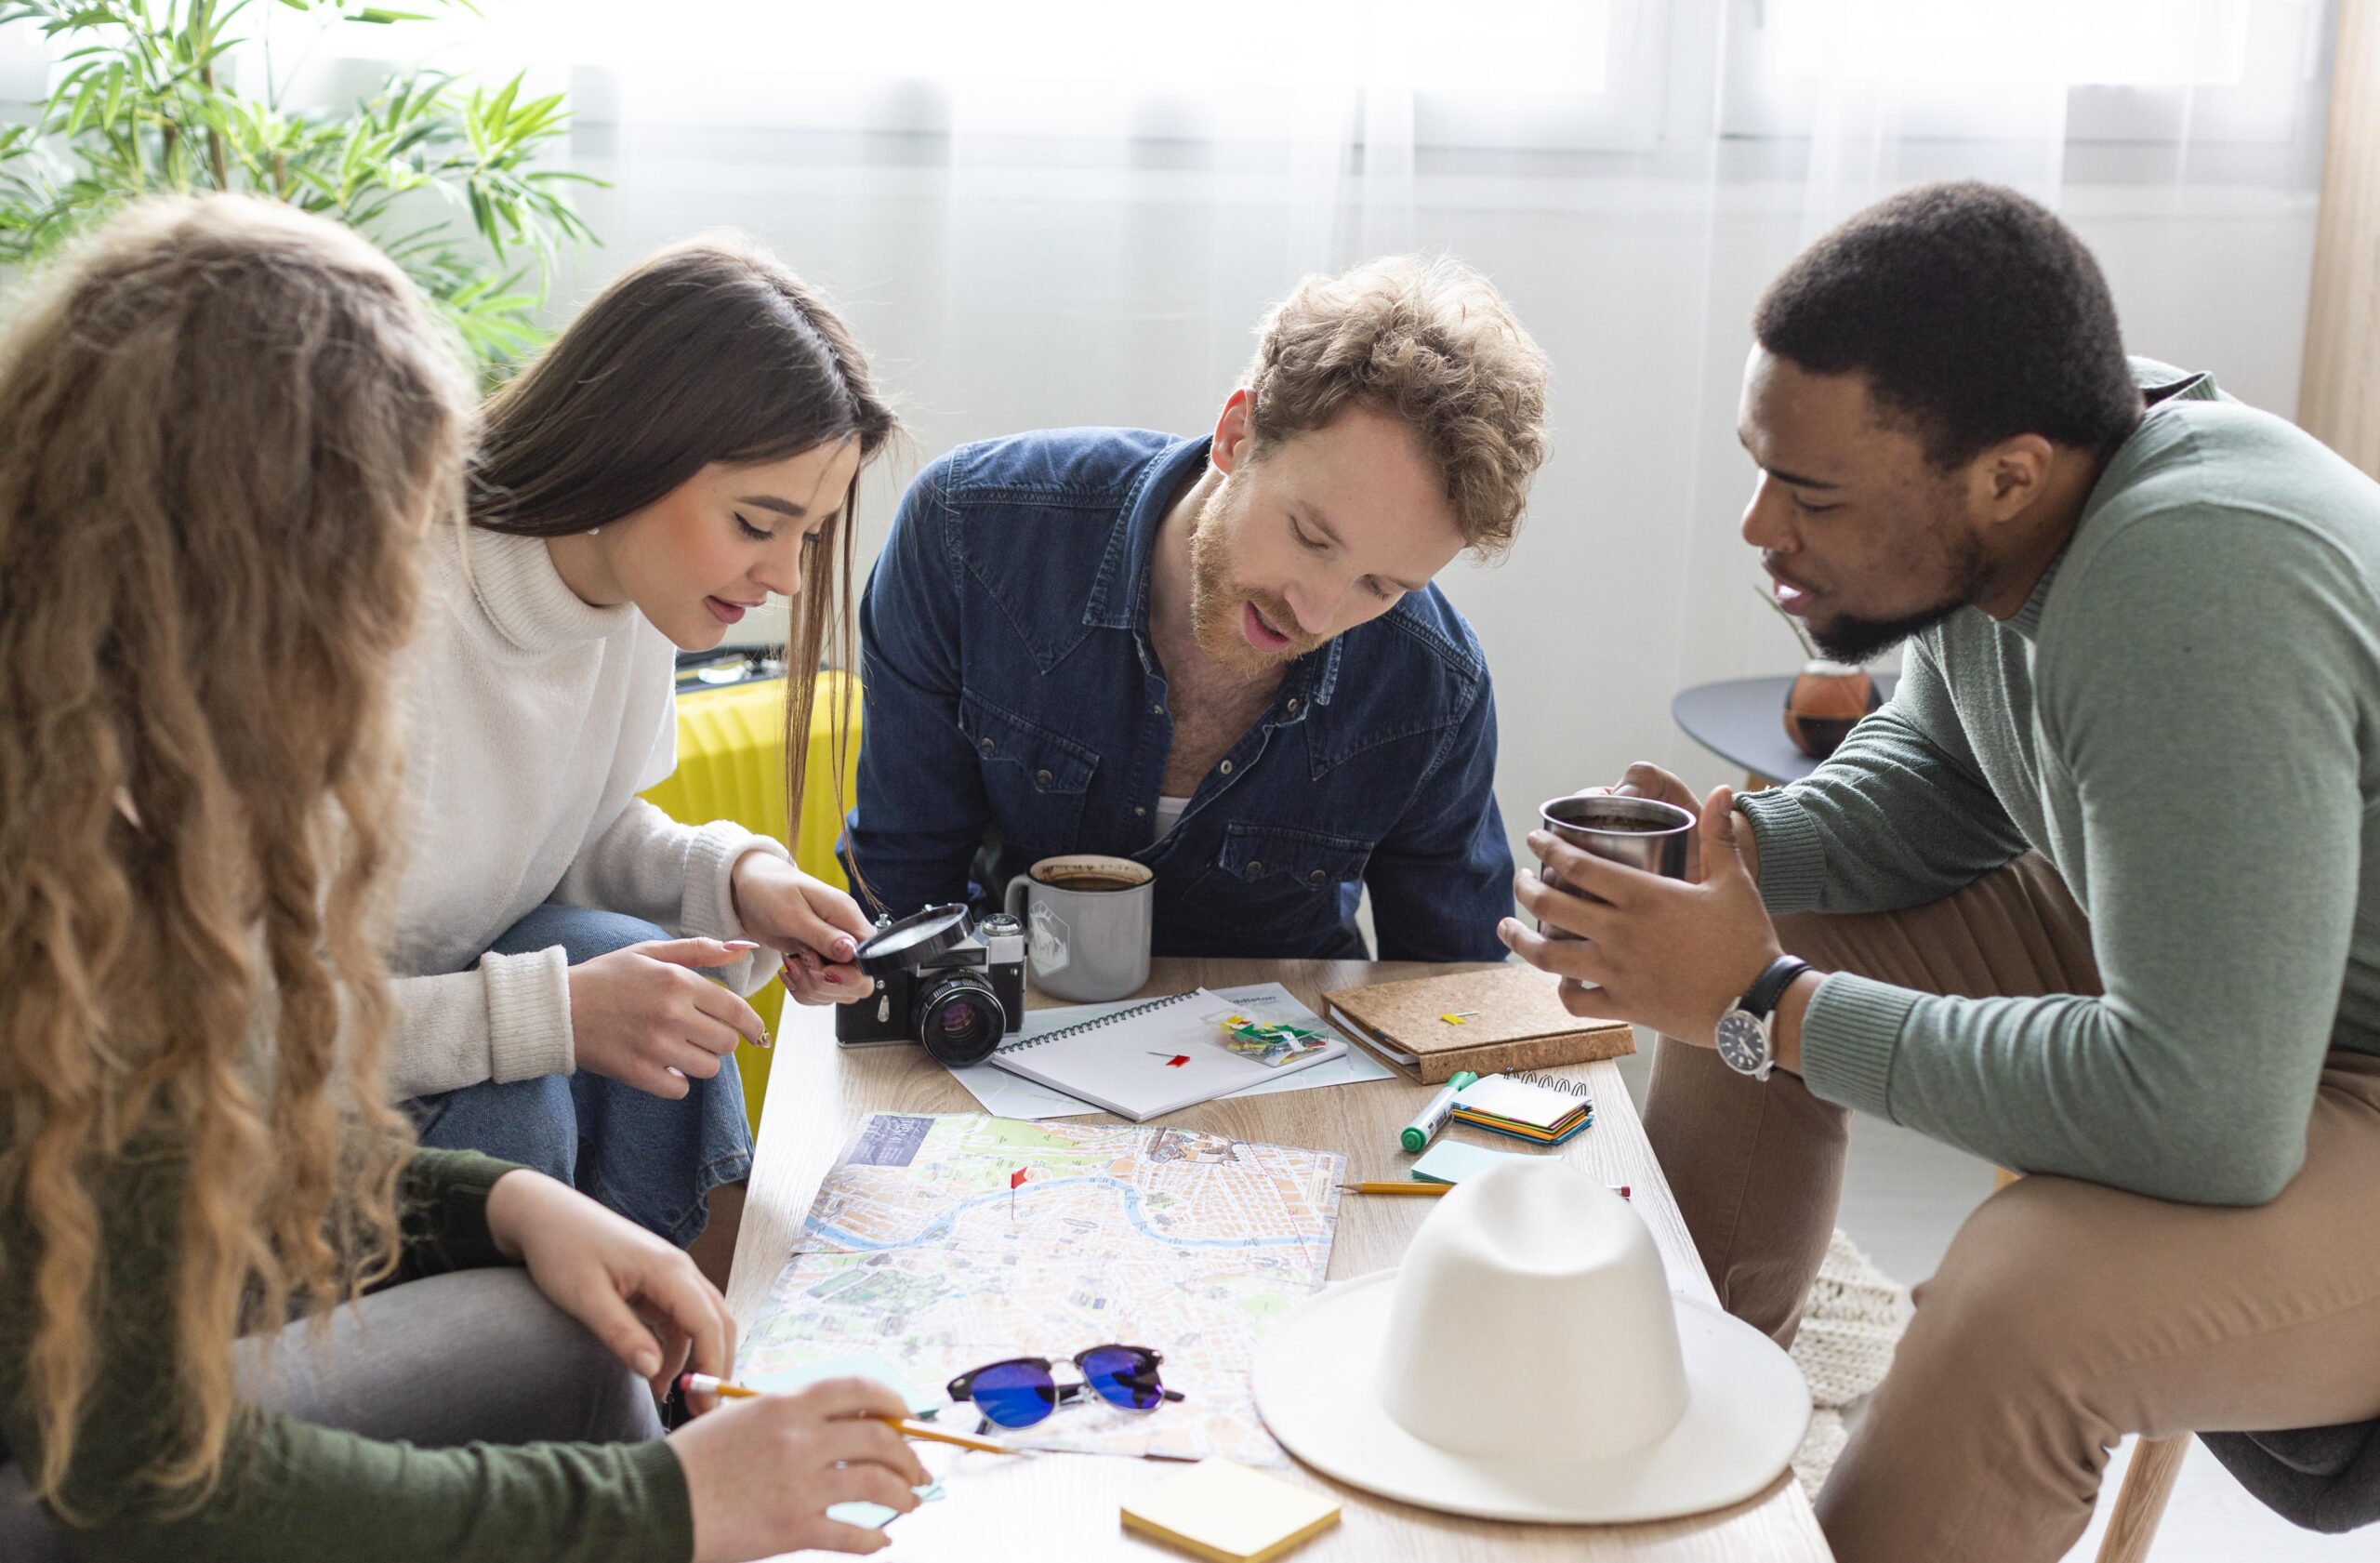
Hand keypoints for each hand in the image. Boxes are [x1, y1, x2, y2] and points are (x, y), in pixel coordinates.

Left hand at [484, 1170, 735, 1402]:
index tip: (705, 1405)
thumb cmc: (562, 1250)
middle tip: (703, 1411)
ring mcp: (670, 1274)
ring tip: (675, 1399)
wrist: (544, 1214)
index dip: (712, 1366)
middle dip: (716, 1366)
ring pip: (703, 1320)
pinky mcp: (656, 1280)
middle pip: (718, 1321)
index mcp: (668, 1270)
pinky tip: (657, 1373)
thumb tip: (654, 1373)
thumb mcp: (586, 1298)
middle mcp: (679, 1269)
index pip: (709, 1324)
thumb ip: (622, 1334)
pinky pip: (680, 1318)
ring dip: (697, 1358)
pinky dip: (677, 1347)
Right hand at [569, 939, 768, 1097]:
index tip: (754, 1032)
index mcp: (677, 982)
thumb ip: (699, 950)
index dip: (752, 1024)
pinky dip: (677, 1081)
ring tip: (680, 1049)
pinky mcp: (638, 1073)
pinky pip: (680, 1088)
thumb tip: (744, 948)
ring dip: (700, 1061)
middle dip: (720, 1041)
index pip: (736, 1010)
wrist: (557, 1009)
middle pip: (726, 1043)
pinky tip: (662, 1065)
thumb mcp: (650, 953)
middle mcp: (671, 1015)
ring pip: (708, 1068)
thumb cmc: (607, 978)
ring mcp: (655, 1046)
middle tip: (701, 1035)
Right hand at [671, 1378, 931, 1560]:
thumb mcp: (742, 1417)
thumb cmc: (693, 1461)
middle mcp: (801, 1439)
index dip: (893, 1402)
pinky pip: (851, 1533)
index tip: (907, 1416)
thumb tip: (838, 1424)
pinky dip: (875, 1539)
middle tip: (919, 1469)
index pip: (859, 1390)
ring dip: (903, 1494)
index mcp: (787, 1405)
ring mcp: (800, 1485)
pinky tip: (882, 1540)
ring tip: (910, 1501)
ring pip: (876, 1484)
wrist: (656, 1503)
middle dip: (909, 1455)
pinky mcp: (793, 1528)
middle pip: (880, 1438)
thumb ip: (789, 1416)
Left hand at [730, 851, 873, 1005]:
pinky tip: (789, 971)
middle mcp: (846, 936)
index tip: (822, 970)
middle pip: (859, 982)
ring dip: (811, 988)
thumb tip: (851, 951)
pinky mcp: (819, 962)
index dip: (850, 974)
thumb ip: (822, 935)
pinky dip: (804, 990)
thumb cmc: (770, 891)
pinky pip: (822, 992)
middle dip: (828, 985)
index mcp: (847, 917)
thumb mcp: (792, 913)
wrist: (751, 888)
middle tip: (801, 963)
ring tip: (790, 965)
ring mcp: (833, 952)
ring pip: (839, 992)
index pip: (870, 958)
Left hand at [1498, 785, 1781, 1046]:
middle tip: (1519, 878)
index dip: (1548, 848)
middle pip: (1551, 905)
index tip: (1534, 839)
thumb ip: (1719, 835)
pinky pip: (1577, 1000)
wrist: (1759, 1003)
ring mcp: (1618, 972)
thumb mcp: (1734, 881)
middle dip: (1525, 888)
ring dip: (1520, 939)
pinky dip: (1561, 989)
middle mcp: (1621, 932)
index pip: (1578, 864)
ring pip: (1548, 956)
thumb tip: (1721, 791)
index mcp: (1643, 896)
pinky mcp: (1625, 1007)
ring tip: (1506, 927)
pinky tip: (1558, 980)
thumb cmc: (1748, 939)